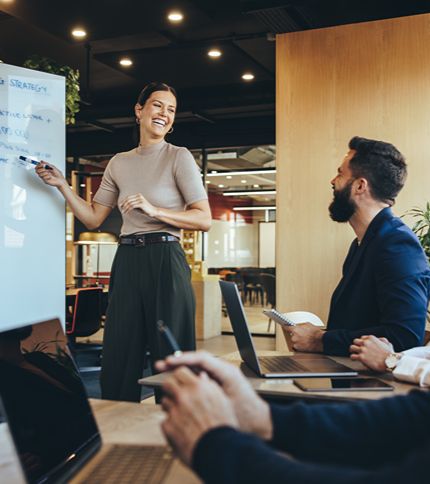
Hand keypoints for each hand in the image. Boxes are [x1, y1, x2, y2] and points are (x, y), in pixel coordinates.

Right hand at [35, 162, 66, 187]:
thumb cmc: (58, 174)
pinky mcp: (45, 181)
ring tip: (49, 173)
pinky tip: (50, 176)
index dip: (38, 165)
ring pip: (39, 174)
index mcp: (45, 169)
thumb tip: (41, 161)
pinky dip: (47, 176)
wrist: (61, 180)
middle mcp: (44, 173)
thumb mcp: (53, 167)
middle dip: (41, 169)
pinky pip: (43, 178)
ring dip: (44, 172)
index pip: (38, 167)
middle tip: (45, 168)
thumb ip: (47, 164)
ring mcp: (44, 177)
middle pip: (37, 170)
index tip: (42, 164)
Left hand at [119, 193, 157, 216]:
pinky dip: (128, 209)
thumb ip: (133, 203)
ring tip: (123, 212)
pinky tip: (127, 212)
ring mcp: (140, 199)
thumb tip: (125, 205)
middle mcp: (139, 196)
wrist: (153, 211)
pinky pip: (132, 206)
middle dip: (123, 204)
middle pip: (128, 199)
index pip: (128, 197)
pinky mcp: (141, 204)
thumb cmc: (145, 209)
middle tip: (121, 208)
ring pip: (130, 203)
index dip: (123, 201)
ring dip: (125, 208)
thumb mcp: (138, 205)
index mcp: (138, 195)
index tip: (120, 205)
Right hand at [156, 351, 271, 439]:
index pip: (202, 358)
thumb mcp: (227, 405)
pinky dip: (188, 377)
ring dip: (181, 369)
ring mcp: (221, 375)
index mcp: (227, 371)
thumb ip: (210, 394)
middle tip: (160, 366)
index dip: (183, 358)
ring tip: (164, 373)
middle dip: (178, 362)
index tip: (169, 361)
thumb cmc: (248, 417)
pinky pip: (200, 375)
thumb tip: (191, 385)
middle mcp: (223, 370)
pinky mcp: (218, 383)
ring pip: (197, 367)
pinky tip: (177, 384)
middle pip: (197, 360)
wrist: (261, 423)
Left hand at [161, 367, 238, 465]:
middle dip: (171, 387)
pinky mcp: (168, 426)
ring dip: (171, 405)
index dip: (180, 376)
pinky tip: (181, 428)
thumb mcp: (222, 400)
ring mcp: (174, 411)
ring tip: (181, 414)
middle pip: (168, 383)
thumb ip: (209, 385)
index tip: (181, 379)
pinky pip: (165, 420)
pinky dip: (171, 424)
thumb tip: (202, 377)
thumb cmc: (222, 426)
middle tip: (176, 393)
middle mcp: (184, 396)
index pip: (180, 371)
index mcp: (198, 386)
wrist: (218, 450)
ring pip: (164, 401)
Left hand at [284, 323, 323, 351]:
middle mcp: (294, 337)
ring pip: (294, 341)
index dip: (286, 327)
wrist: (320, 341)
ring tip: (305, 340)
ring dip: (297, 340)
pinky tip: (305, 344)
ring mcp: (295, 343)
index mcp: (295, 330)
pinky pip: (296, 346)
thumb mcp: (307, 324)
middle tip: (302, 335)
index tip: (285, 327)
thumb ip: (300, 325)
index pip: (287, 328)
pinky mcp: (298, 349)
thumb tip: (298, 325)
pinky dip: (299, 345)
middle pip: (292, 335)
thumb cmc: (315, 333)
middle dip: (296, 335)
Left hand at [349, 335, 393, 371]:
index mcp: (371, 338)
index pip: (362, 338)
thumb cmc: (390, 354)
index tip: (362, 345)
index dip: (362, 342)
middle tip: (356, 349)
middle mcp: (365, 342)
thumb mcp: (387, 343)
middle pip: (355, 341)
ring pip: (352, 347)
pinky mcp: (361, 357)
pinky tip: (354, 359)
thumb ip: (382, 340)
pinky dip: (352, 358)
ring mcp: (363, 350)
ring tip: (353, 353)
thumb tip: (379, 339)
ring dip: (352, 351)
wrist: (390, 362)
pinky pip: (352, 356)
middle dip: (356, 345)